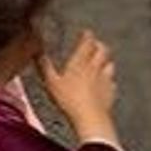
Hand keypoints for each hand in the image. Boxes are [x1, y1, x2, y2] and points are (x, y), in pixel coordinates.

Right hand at [36, 31, 117, 145]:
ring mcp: (105, 80)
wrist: (90, 118)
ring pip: (110, 64)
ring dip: (106, 60)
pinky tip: (106, 83)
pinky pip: (112, 83)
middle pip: (103, 50)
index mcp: (80, 62)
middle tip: (96, 43)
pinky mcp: (110, 93)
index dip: (87, 36)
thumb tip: (37, 54)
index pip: (87, 43)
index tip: (87, 33)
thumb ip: (45, 66)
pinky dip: (109, 80)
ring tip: (102, 61)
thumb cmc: (70, 100)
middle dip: (99, 45)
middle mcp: (95, 68)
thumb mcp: (51, 83)